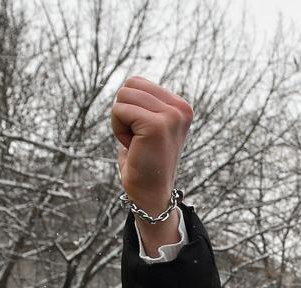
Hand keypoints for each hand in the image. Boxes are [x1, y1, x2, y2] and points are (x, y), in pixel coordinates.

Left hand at [111, 77, 191, 244]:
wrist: (150, 192)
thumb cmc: (143, 160)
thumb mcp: (149, 124)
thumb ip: (146, 103)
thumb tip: (132, 83)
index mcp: (182, 106)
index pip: (136, 81)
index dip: (130, 107)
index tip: (142, 132)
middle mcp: (181, 108)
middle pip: (129, 86)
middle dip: (124, 112)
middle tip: (138, 138)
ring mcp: (172, 116)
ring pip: (122, 97)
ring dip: (121, 122)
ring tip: (137, 143)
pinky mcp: (157, 125)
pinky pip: (119, 111)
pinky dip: (118, 130)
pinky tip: (134, 147)